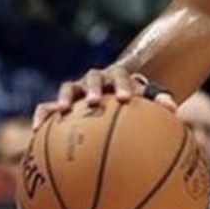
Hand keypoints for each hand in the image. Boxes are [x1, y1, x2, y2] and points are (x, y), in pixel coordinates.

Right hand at [31, 65, 176, 129]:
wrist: (113, 97)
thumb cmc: (134, 103)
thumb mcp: (149, 101)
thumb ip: (159, 102)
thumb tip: (173, 110)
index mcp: (118, 77)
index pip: (121, 76)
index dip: (123, 85)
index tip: (127, 99)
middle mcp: (96, 81)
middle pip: (93, 78)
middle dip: (93, 89)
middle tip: (95, 101)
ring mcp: (77, 91)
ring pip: (68, 88)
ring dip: (64, 98)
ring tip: (61, 111)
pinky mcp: (60, 104)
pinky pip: (47, 107)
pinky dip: (42, 116)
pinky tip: (36, 131)